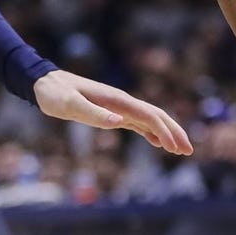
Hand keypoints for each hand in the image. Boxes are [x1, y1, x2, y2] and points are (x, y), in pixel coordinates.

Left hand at [32, 70, 192, 154]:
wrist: (47, 83)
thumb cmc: (56, 94)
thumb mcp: (70, 106)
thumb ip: (94, 114)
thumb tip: (119, 123)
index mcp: (118, 101)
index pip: (149, 116)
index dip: (165, 131)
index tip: (176, 148)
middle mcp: (123, 102)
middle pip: (157, 116)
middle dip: (174, 132)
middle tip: (188, 151)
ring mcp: (119, 107)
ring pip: (150, 119)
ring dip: (166, 133)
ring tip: (179, 149)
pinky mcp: (112, 112)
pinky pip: (137, 122)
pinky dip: (150, 132)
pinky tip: (155, 142)